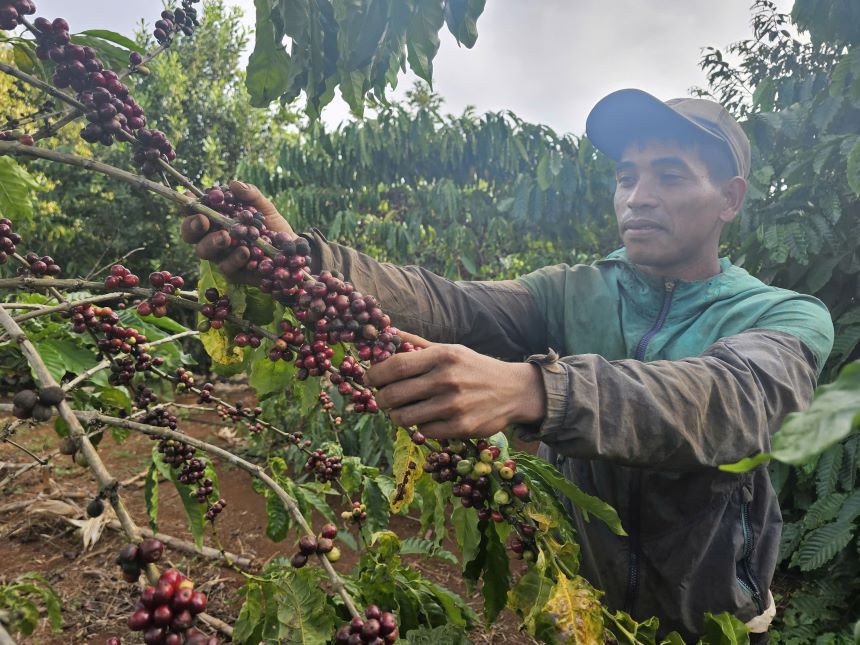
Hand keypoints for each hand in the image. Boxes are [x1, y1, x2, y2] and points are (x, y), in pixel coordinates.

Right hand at [180, 181, 296, 283]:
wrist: (292, 251)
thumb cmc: (272, 227)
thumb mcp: (265, 208)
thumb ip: (251, 195)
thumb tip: (234, 185)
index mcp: (215, 219)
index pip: (192, 211)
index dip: (186, 205)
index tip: (189, 199)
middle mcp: (212, 237)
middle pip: (190, 234)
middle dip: (192, 226)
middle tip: (203, 221)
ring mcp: (221, 256)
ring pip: (204, 251)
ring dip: (212, 242)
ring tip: (226, 237)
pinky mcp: (233, 273)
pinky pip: (226, 267)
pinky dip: (234, 259)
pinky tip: (245, 251)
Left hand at [366, 335, 545, 439]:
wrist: (514, 391)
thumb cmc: (475, 368)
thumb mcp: (450, 349)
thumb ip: (417, 343)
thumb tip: (386, 332)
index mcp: (442, 355)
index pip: (396, 366)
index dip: (375, 374)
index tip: (368, 378)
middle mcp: (447, 379)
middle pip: (394, 394)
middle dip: (382, 399)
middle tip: (383, 398)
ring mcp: (454, 405)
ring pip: (404, 417)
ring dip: (398, 416)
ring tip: (403, 410)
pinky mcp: (460, 427)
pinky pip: (423, 431)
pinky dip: (421, 427)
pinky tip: (428, 418)